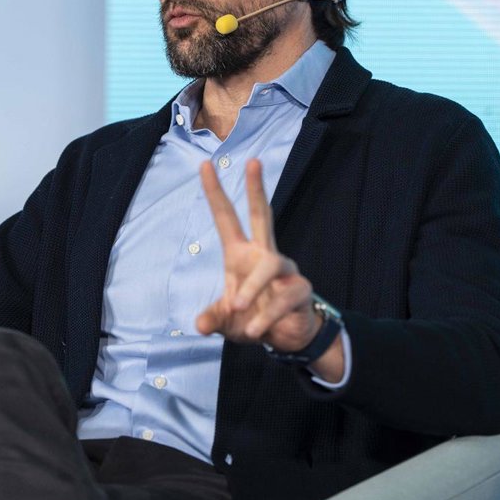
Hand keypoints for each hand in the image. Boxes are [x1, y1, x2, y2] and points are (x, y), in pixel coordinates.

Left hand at [195, 159, 326, 357]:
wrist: (286, 339)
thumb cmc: (252, 318)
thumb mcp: (226, 321)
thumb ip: (213, 319)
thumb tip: (199, 325)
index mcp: (240, 255)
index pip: (226, 217)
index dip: (215, 192)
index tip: (204, 164)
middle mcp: (263, 255)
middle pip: (262, 214)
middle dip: (257, 189)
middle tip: (253, 161)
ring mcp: (284, 270)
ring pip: (269, 265)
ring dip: (251, 288)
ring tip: (237, 308)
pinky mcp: (300, 289)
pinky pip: (281, 298)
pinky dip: (265, 316)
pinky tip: (255, 331)